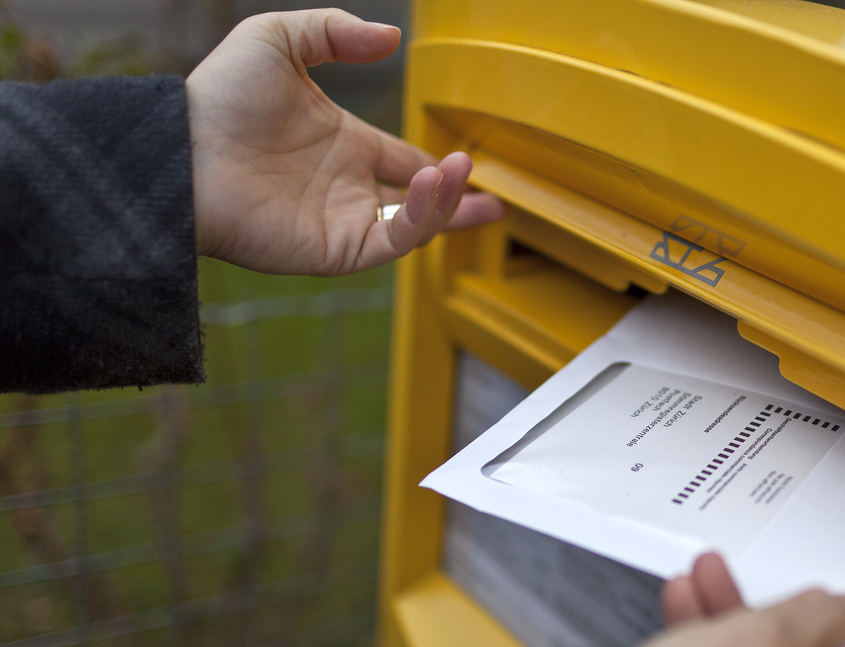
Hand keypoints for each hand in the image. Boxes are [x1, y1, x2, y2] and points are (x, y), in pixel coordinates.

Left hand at [186, 9, 505, 274]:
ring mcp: (343, 222)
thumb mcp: (279, 39)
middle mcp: (347, 189)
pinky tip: (432, 185)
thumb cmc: (219, 97)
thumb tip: (390, 41)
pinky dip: (421, 219)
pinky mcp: (336, 250)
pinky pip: (394, 242)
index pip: (404, 162)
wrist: (184, 149)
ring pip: (414, 224)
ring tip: (462, 174)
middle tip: (493, 201)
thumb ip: (334, 32)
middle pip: (419, 204)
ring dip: (446, 203)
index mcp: (343, 146)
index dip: (438, 167)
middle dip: (457, 203)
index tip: (468, 163)